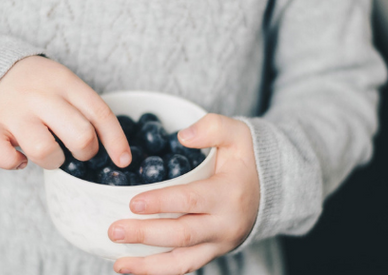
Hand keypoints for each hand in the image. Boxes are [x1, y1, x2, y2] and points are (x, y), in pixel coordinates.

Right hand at [0, 56, 130, 169]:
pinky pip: (3, 156)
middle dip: (86, 152)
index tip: (123, 160)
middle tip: (78, 150)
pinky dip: (14, 163)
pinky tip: (21, 159)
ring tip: (50, 154)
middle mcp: (41, 96)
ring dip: (54, 162)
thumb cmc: (42, 87)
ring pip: (45, 151)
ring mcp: (14, 112)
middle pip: (80, 136)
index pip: (100, 114)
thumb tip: (119, 153)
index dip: (116, 141)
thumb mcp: (68, 86)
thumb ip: (87, 111)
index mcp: (66, 83)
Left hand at [108, 113, 259, 274]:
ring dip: (148, 265)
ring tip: (119, 263)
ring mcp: (219, 243)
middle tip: (114, 231)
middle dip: (145, 235)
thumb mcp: (238, 134)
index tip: (132, 203)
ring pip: (182, 261)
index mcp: (228, 194)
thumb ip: (212, 127)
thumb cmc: (247, 160)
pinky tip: (134, 268)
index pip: (190, 201)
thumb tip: (182, 137)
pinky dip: (160, 271)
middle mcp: (225, 224)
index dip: (161, 203)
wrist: (273, 189)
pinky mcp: (213, 252)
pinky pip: (185, 267)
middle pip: (182, 235)